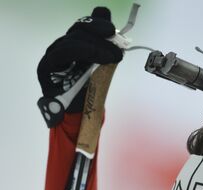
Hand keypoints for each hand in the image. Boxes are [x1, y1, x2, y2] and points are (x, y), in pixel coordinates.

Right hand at [37, 7, 122, 126]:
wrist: (80, 116)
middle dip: (101, 36)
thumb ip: (105, 47)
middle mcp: (62, 47)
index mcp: (75, 45)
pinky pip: (64, 52)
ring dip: (97, 47)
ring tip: (113, 57)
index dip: (97, 23)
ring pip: (73, 40)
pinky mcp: (46, 67)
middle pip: (78, 30)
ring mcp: (53, 56)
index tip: (112, 30)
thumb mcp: (104, 66)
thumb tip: (113, 30)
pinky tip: (99, 57)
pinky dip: (84, 51)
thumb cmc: (91, 92)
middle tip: (118, 48)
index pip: (83, 26)